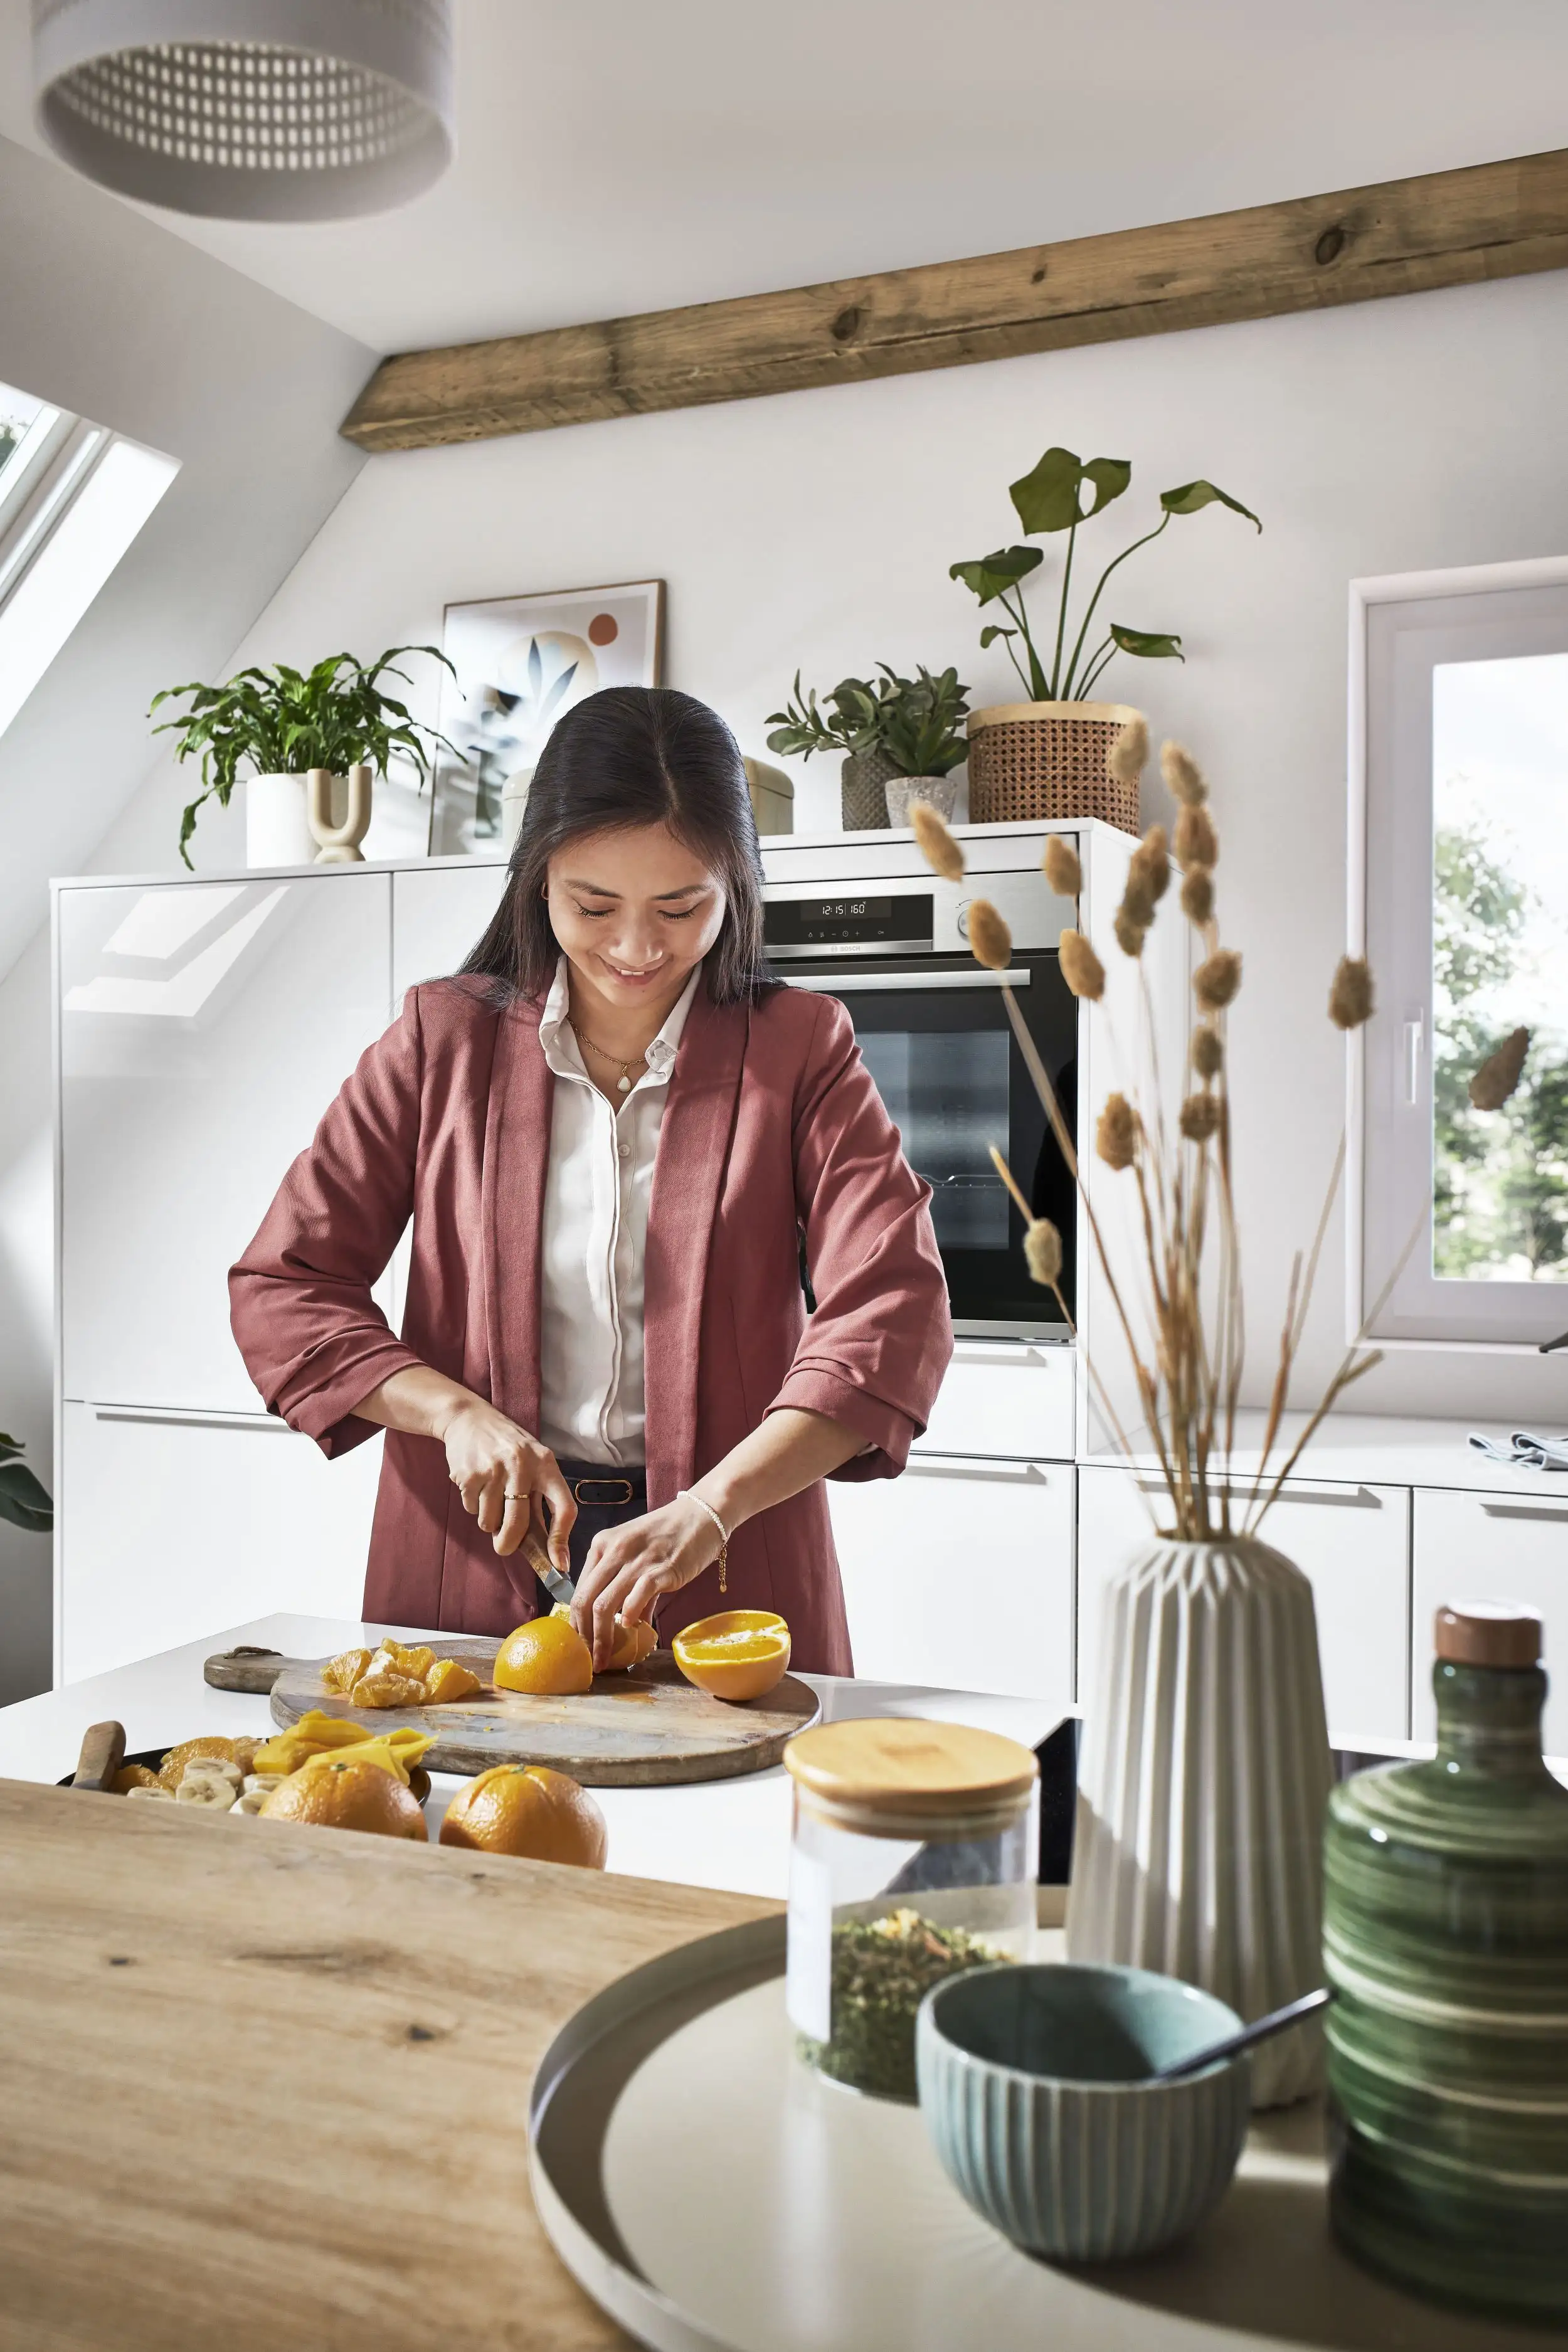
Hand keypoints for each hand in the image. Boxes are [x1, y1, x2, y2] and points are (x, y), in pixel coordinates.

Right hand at [439, 1398, 574, 1569]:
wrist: (469, 1418)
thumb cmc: (507, 1447)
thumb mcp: (532, 1464)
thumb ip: (539, 1501)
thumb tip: (549, 1550)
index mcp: (546, 1464)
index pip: (564, 1508)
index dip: (562, 1540)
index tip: (559, 1564)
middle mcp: (522, 1465)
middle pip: (518, 1524)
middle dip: (508, 1544)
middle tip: (504, 1547)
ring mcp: (494, 1469)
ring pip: (490, 1521)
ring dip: (488, 1520)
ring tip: (489, 1496)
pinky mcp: (469, 1474)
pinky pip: (472, 1510)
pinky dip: (473, 1506)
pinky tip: (476, 1485)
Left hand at [571, 1495, 721, 1669]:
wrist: (703, 1513)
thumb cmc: (671, 1534)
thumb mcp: (637, 1553)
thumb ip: (627, 1587)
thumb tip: (627, 1625)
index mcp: (602, 1545)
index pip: (578, 1590)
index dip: (576, 1622)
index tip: (581, 1643)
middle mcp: (614, 1551)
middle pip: (584, 1601)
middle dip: (583, 1636)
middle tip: (590, 1658)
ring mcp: (636, 1560)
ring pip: (604, 1606)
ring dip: (602, 1638)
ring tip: (605, 1658)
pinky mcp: (661, 1569)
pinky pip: (636, 1599)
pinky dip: (631, 1619)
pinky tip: (633, 1629)